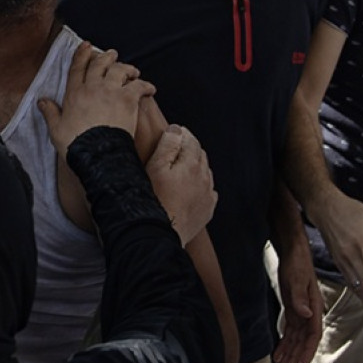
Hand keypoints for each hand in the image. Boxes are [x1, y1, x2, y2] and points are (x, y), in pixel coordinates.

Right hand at [38, 42, 155, 160]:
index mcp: (74, 93)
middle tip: (112, 55)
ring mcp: (110, 91)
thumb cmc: (76, 144)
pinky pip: (138, 86)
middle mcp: (92, 87)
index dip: (82, 54)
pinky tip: (150, 89)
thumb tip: (41, 101)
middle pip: (100, 64)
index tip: (86, 45)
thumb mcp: (56, 128)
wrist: (96, 153)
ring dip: (127, 68)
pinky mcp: (127, 100)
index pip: (77, 68)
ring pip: (119, 70)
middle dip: (107, 57)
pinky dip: (145, 85)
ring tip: (132, 71)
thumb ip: (50, 112)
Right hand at [145, 126, 215, 243]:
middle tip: (175, 147)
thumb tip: (177, 129)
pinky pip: (208, 192)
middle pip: (200, 154)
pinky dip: (201, 185)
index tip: (173, 132)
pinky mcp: (207, 209)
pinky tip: (191, 188)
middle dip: (189, 147)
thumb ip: (167, 145)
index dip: (181, 133)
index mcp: (192, 164)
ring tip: (181, 167)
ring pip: (205, 172)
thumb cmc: (154, 200)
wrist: (161, 233)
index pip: (191, 140)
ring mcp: (207, 195)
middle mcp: (204, 177)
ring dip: (195, 166)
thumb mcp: (155, 167)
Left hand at [273, 242, 321, 362]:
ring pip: (295, 338)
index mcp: (315, 307)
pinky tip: (278, 353)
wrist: (293, 251)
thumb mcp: (296, 278)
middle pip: (303, 340)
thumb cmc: (297, 262)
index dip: (307, 349)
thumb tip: (306, 314)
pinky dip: (284, 342)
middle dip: (295, 357)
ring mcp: (301, 312)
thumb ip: (300, 297)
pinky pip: (289, 330)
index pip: (313, 334)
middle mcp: (309, 313)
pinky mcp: (292, 308)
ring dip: (289, 353)